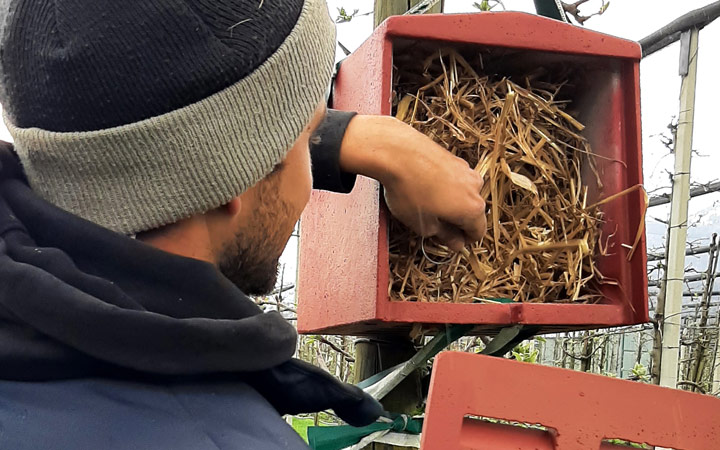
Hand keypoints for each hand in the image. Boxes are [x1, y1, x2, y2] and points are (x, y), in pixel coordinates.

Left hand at [338, 115, 485, 250]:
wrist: (397, 152)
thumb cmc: (409, 190)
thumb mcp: (423, 225)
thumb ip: (444, 236)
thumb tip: (455, 241)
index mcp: (473, 209)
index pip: (477, 233)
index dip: (462, 240)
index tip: (448, 241)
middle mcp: (475, 187)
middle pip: (471, 212)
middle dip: (456, 221)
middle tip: (433, 225)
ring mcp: (465, 169)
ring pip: (462, 194)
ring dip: (450, 202)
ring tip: (425, 204)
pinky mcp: (453, 157)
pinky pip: (453, 179)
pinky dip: (443, 187)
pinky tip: (422, 187)